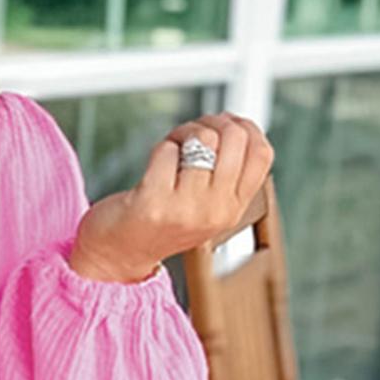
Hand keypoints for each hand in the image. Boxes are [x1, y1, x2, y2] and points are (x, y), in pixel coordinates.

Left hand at [68, 112, 274, 284]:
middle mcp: (215, 212)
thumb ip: (226, 173)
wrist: (117, 256)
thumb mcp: (206, 203)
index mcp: (233, 209)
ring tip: (171, 153)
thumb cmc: (161, 219)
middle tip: (191, 138)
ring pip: (202, 139)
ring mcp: (186, 210)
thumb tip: (238, 125)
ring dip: (182, 134)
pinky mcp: (154, 203)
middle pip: (235, 137)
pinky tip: (153, 169)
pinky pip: (167, 150)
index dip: (244, 127)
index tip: (223, 128)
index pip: (262, 152)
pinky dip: (159, 149)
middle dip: (211, 123)